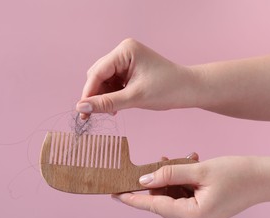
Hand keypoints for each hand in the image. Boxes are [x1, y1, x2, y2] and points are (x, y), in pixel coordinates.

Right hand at [76, 38, 200, 117]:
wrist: (189, 90)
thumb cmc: (167, 90)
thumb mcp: (134, 98)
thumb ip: (106, 103)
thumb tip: (80, 107)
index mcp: (125, 51)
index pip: (97, 72)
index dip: (88, 93)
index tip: (81, 112)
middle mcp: (123, 52)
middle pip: (98, 75)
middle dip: (96, 95)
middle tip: (94, 115)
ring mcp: (126, 60)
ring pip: (104, 80)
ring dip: (104, 97)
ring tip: (112, 111)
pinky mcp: (130, 69)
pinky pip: (113, 82)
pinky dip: (112, 95)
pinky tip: (117, 107)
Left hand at [112, 155, 267, 217]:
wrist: (265, 179)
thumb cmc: (237, 174)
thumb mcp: (199, 170)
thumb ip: (169, 174)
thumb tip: (143, 180)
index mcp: (193, 216)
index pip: (154, 207)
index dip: (132, 199)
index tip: (114, 194)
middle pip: (163, 201)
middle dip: (157, 181)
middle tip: (154, 163)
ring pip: (173, 197)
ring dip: (171, 178)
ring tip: (177, 160)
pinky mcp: (203, 211)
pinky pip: (184, 196)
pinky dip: (182, 181)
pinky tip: (188, 165)